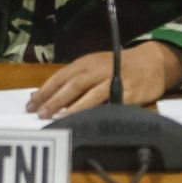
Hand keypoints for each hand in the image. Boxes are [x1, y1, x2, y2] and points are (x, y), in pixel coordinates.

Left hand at [27, 42, 181, 119]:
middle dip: (53, 100)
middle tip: (39, 113)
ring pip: (88, 92)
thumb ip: (73, 81)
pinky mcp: (127, 92)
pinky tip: (87, 119)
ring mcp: (112, 79)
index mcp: (84, 63)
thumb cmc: (117, 67)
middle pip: (71, 85)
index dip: (44, 91)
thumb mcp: (93, 68)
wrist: (151, 63)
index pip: (59, 77)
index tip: (30, 104)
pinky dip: (97, 110)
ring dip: (71, 106)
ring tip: (57, 117)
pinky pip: (109, 102)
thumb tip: (44, 95)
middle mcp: (96, 69)